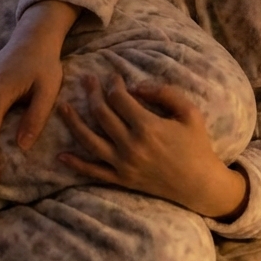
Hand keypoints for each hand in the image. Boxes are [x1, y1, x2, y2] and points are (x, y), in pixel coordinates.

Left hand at [58, 75, 248, 219]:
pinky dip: (76, 164)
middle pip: (101, 113)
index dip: (113, 84)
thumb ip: (165, 93)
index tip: (114, 76)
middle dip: (92, 93)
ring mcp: (123, 164)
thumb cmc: (197, 145)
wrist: (199, 184)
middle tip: (87, 80)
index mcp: (147, 126)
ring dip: (73, 122)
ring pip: (89, 140)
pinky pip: (93, 171)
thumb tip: (137, 86)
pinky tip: (61, 155)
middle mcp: (130, 145)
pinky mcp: (121, 179)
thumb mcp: (189, 113)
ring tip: (62, 107)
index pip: (119, 99)